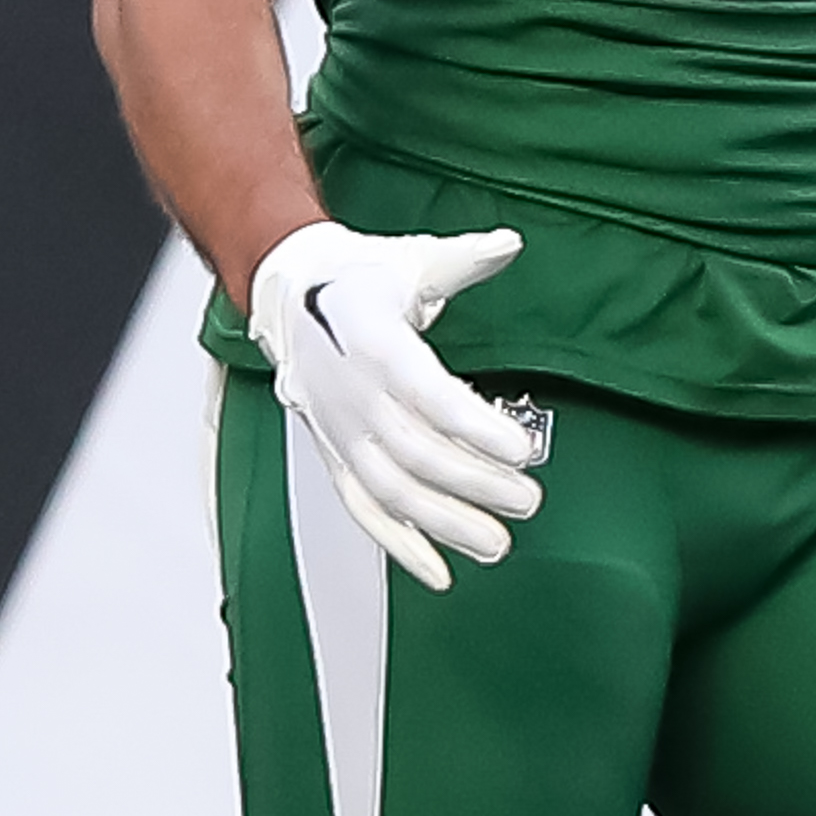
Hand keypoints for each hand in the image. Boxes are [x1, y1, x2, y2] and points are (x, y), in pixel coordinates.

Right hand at [248, 222, 546, 592]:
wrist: (288, 292)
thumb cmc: (356, 276)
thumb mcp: (413, 258)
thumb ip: (466, 258)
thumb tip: (509, 244)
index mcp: (372, 345)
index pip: (428, 395)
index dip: (475, 427)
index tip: (522, 449)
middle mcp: (350, 395)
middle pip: (416, 454)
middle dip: (475, 484)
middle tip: (528, 499)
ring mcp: (340, 431)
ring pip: (391, 492)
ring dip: (445, 524)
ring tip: (497, 543)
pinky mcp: (335, 453)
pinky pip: (363, 509)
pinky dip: (398, 545)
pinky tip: (437, 572)